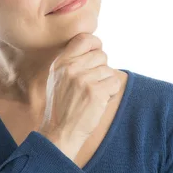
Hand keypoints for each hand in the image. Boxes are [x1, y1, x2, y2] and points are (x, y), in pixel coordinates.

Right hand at [38, 33, 121, 160]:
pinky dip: (111, 92)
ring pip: (109, 70)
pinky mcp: (95, 92)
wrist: (59, 133)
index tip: (97, 53)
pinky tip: (99, 101)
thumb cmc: (62, 107)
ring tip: (92, 96)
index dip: (95, 44)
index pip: (84, 39)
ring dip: (106, 83)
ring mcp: (83, 80)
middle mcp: (70, 68)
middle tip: (92, 84)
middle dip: (102, 69)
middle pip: (101, 55)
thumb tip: (95, 47)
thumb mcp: (58, 79)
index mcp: (61, 63)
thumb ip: (72, 62)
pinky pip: (115, 83)